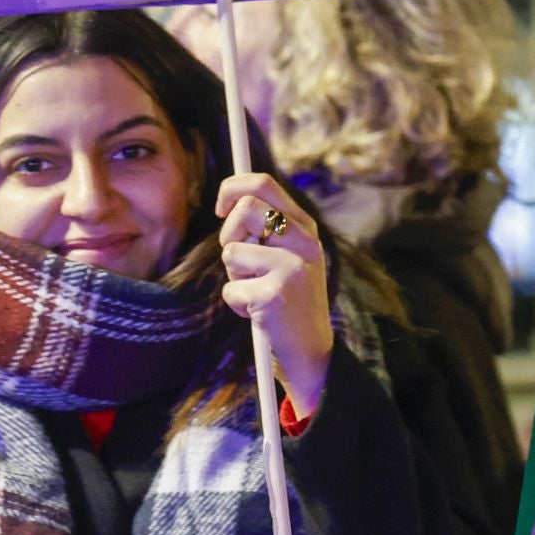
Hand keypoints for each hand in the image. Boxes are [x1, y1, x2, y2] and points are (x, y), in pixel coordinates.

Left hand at [216, 173, 332, 412]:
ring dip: (235, 277)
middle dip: (229, 234)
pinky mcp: (275, 295)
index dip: (233, 188)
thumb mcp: (289, 256)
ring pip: (232, 252)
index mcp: (305, 227)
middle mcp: (304, 242)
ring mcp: (292, 268)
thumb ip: (268, 228)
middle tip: (240, 260)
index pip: (263, 184)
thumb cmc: (291, 300)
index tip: (221, 208)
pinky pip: (231, 290)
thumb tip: (230, 199)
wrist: (312, 351)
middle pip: (244, 208)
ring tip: (258, 291)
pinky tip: (259, 313)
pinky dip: (237, 304)